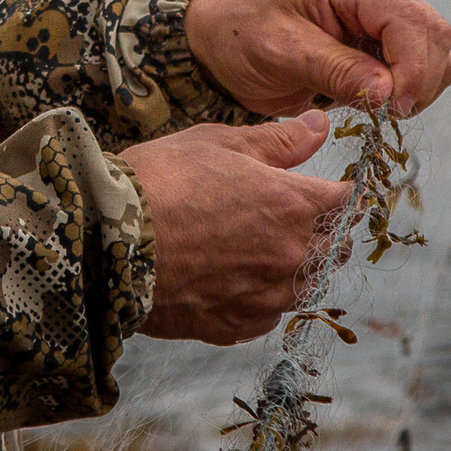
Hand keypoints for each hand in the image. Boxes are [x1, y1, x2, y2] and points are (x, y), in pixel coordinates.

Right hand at [125, 113, 349, 344]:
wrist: (103, 240)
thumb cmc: (158, 180)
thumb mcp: (219, 143)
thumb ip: (279, 140)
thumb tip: (320, 125)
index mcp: (292, 205)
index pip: (347, 201)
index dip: (343, 192)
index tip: (333, 189)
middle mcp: (289, 256)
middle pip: (336, 249)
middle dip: (327, 231)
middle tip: (297, 217)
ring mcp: (264, 298)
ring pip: (305, 287)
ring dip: (296, 268)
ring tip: (262, 250)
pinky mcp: (235, 326)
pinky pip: (267, 315)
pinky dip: (260, 298)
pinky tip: (234, 279)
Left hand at [184, 0, 450, 119]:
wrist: (212, 36)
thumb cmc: (237, 32)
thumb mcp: (279, 51)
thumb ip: (335, 69)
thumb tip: (389, 92)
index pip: (410, 19)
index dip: (414, 66)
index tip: (395, 106)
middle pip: (432, 33)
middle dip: (421, 79)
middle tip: (387, 113)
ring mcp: (374, 21)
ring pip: (433, 52)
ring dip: (419, 86)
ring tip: (377, 108)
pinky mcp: (372, 47)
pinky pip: (412, 68)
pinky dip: (405, 91)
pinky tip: (371, 103)